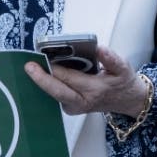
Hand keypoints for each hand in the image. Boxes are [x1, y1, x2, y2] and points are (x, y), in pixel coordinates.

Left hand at [24, 45, 148, 117]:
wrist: (128, 101)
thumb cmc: (123, 82)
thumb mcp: (123, 69)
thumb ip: (111, 59)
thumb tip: (100, 49)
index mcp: (95, 90)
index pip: (71, 79)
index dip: (56, 69)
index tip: (43, 58)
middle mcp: (82, 102)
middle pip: (58, 91)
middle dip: (42, 79)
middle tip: (29, 66)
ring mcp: (74, 107)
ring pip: (54, 94)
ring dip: (41, 81)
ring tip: (30, 66)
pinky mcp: (69, 107)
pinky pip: (54, 95)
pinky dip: (45, 84)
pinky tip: (36, 72)